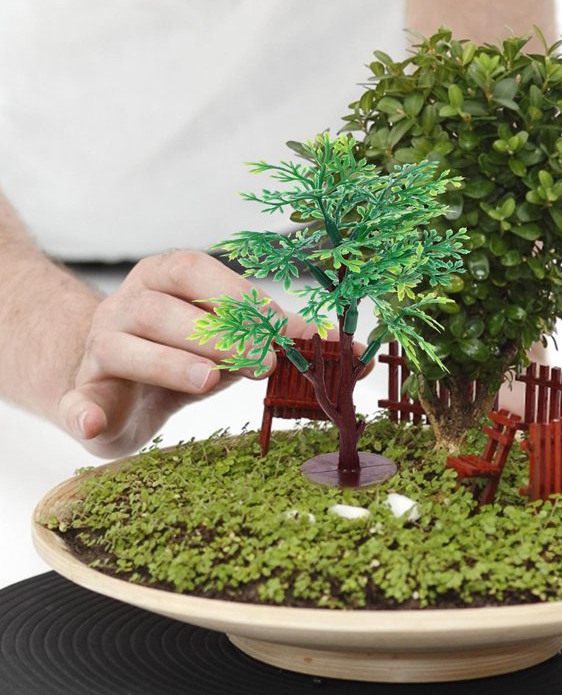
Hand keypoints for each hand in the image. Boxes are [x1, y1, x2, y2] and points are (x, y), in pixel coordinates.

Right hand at [56, 251, 321, 458]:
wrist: (113, 378)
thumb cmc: (185, 353)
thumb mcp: (234, 342)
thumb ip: (281, 341)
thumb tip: (355, 356)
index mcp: (167, 281)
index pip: (200, 274)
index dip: (242, 299)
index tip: (286, 331)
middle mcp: (128, 305)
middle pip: (164, 308)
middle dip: (217, 333)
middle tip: (263, 362)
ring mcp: (100, 348)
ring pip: (126, 346)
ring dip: (168, 363)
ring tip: (210, 380)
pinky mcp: (82, 394)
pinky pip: (73, 400)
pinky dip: (82, 410)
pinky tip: (94, 421)